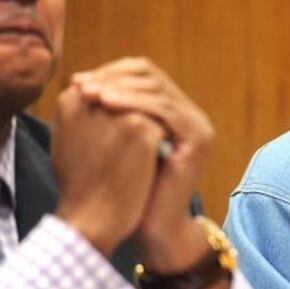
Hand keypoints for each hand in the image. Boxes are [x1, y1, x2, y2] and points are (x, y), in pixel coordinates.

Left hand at [72, 57, 214, 271]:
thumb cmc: (130, 189)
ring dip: (119, 88)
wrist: (155, 227)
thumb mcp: (121, 142)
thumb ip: (116, 113)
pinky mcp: (198, 140)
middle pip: (154, 78)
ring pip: (158, 91)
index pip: (147, 76)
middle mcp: (193, 116)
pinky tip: (106, 104)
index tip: (78, 80)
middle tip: (80, 82)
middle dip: (113, 77)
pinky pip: (165, 111)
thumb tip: (83, 83)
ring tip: (88, 92)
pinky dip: (133, 103)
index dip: (113, 72)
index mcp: (178, 113)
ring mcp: (199, 127)